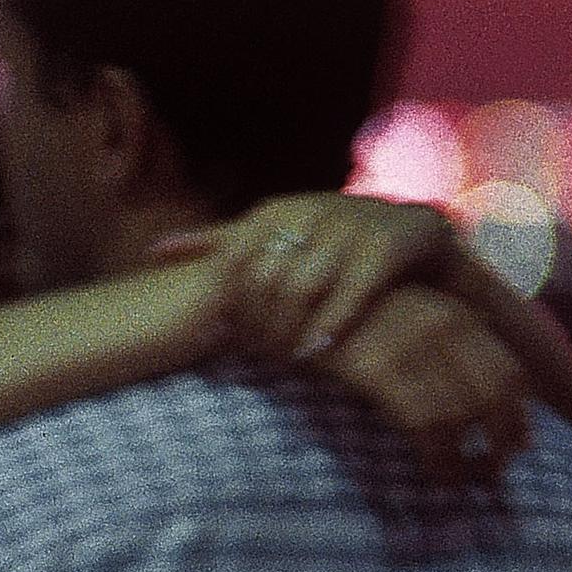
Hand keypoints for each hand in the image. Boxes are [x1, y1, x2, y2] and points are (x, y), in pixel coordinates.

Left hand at [221, 195, 455, 362]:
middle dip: (258, 322)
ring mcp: (353, 226)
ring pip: (304, 286)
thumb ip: (219, 244)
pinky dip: (331, 325)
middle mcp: (314, 210)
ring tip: (282, 360)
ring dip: (290, 329)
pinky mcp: (390, 246)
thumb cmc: (335, 244)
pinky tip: (317, 353)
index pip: (233, 259)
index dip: (228, 301)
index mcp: (279, 210)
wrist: (418, 236)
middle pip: (266, 277)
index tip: (225, 335)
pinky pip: (353, 291)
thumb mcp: (276, 237)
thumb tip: (153, 250)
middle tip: (255, 356)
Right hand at [309, 281, 530, 476]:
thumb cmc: (338, 323)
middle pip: (496, 392)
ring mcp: (408, 342)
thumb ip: (434, 352)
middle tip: (492, 475)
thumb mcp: (396, 326)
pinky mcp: (376, 365)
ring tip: (459, 483)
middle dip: (501, 440)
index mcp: (450, 312)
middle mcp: (438, 323)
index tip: (516, 448)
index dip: (518, 415)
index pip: (509, 370)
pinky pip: (425, 420)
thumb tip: (473, 404)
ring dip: (468, 457)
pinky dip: (438, 455)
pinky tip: (434, 472)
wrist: (274, 298)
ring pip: (462, 412)